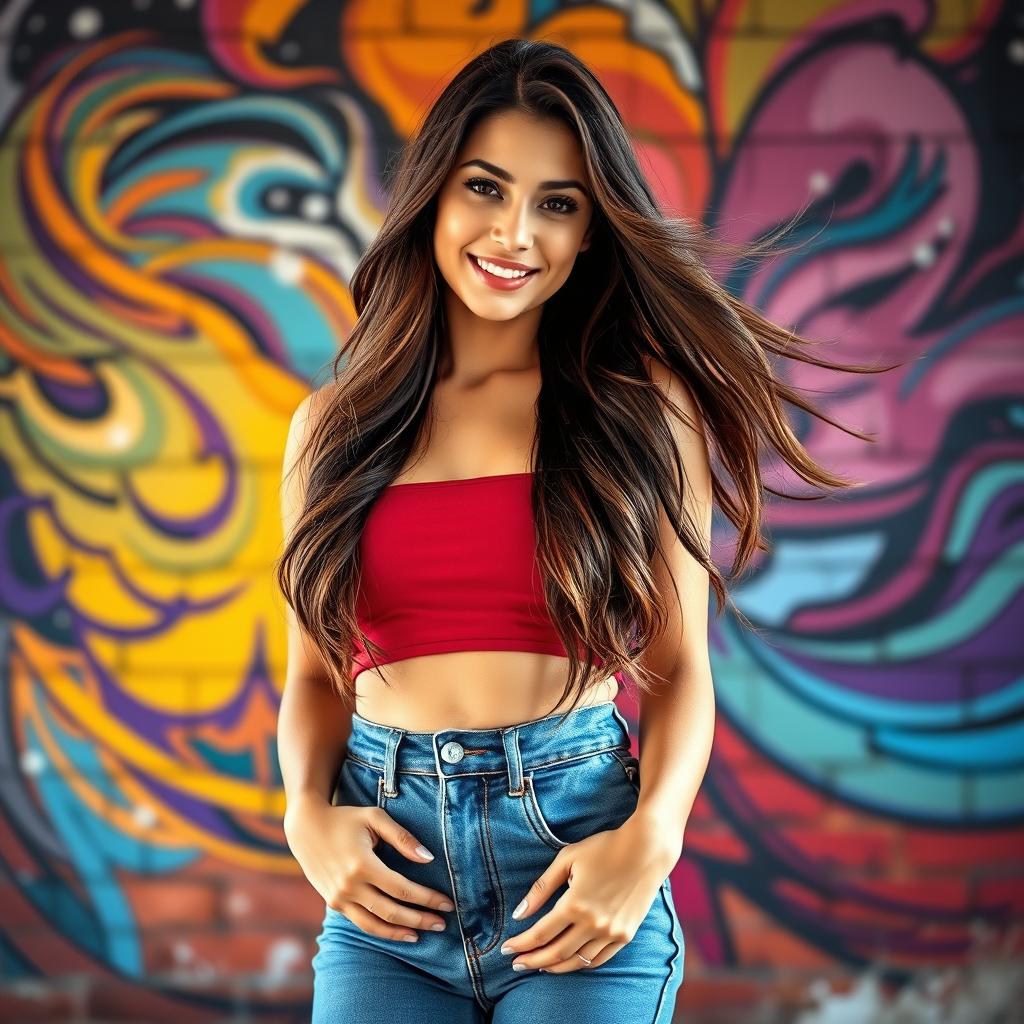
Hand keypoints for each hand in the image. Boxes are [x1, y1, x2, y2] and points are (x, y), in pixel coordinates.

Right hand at [284, 797, 454, 943]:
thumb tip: (428, 859)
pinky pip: (361, 923)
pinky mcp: (334, 903)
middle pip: (392, 911)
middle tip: (443, 923)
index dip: (428, 898)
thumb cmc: (346, 818)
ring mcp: (339, 898)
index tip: (447, 903)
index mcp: (362, 864)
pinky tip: (398, 930)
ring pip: (375, 925)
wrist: (306, 828)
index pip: (403, 889)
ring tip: (423, 933)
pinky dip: (381, 930)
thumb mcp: (375, 818)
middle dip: (421, 919)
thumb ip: (403, 838)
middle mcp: (349, 886)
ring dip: (401, 932)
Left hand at [500, 814, 679, 972]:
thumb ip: (541, 888)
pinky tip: (568, 961)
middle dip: (532, 961)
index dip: (521, 944)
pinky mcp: (625, 935)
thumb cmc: (604, 848)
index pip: (540, 934)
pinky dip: (580, 964)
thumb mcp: (567, 859)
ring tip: (538, 965)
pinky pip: (598, 959)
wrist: (646, 850)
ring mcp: (611, 932)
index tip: (506, 949)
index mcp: (575, 904)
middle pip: (555, 952)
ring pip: (576, 961)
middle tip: (516, 964)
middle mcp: (593, 923)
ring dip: (554, 966)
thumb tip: (519, 914)